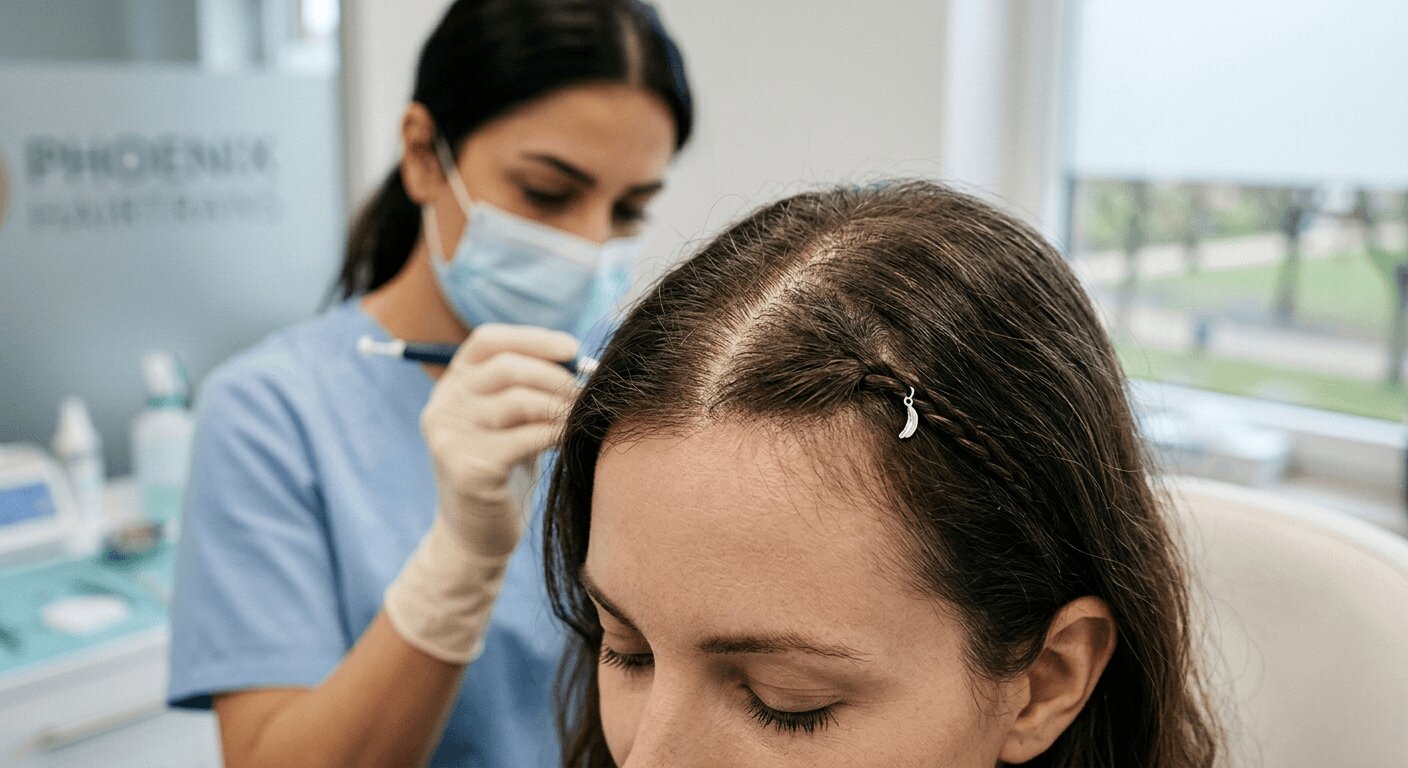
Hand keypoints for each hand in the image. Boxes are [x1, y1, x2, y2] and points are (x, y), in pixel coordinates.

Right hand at [421, 324, 579, 559]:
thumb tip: (577, 359)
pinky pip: (527, 437)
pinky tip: (573, 440)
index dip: (532, 338)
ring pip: (519, 401)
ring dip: (561, 405)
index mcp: (451, 386)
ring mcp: (450, 438)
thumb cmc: (505, 472)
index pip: (487, 341)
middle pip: (507, 367)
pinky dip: (558, 433)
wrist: (476, 537)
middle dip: (556, 377)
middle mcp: (443, 407)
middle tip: (586, 393)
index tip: (572, 348)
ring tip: (583, 417)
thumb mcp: (509, 421)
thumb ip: (528, 388)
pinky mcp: (468, 469)